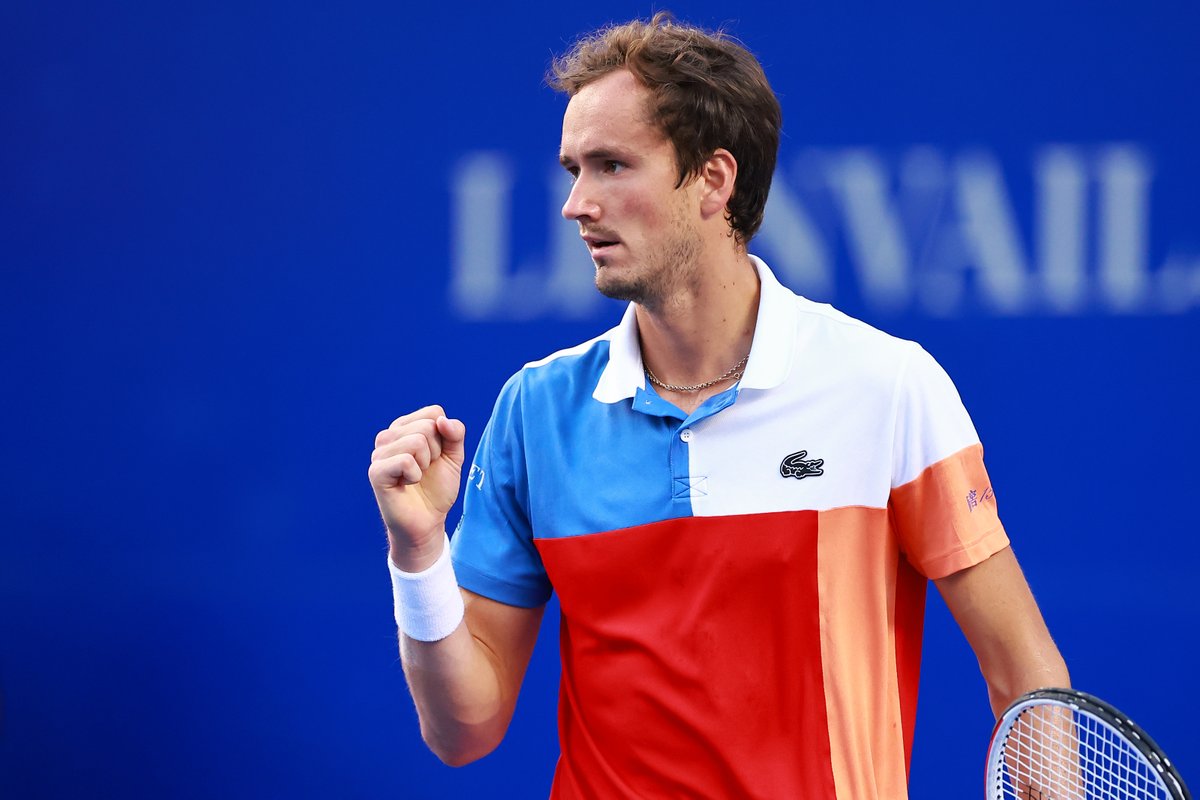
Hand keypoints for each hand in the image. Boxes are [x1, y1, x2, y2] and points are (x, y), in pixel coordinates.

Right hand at [368, 405, 466, 570]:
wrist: (427, 522)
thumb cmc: (437, 488)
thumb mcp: (453, 457)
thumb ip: (455, 434)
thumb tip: (443, 420)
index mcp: (404, 428)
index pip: (433, 412)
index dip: (444, 437)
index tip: (435, 457)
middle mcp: (388, 436)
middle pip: (427, 426)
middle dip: (436, 452)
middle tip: (425, 470)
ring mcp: (379, 453)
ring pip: (417, 441)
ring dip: (426, 464)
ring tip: (416, 477)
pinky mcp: (376, 472)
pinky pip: (406, 461)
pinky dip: (415, 475)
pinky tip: (407, 484)